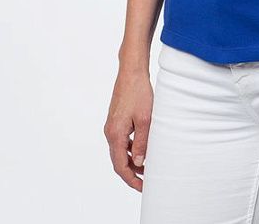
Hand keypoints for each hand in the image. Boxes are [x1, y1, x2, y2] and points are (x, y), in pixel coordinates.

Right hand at [103, 67, 153, 191]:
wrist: (131, 72)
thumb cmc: (139, 93)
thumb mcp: (145, 119)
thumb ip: (141, 142)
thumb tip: (138, 162)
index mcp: (115, 134)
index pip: (120, 166)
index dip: (131, 179)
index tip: (142, 187)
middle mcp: (110, 132)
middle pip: (118, 160)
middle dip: (132, 173)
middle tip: (146, 181)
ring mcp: (112, 126)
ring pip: (120, 151)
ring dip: (132, 161)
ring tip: (147, 167)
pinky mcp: (116, 120)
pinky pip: (122, 140)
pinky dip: (131, 149)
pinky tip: (143, 148)